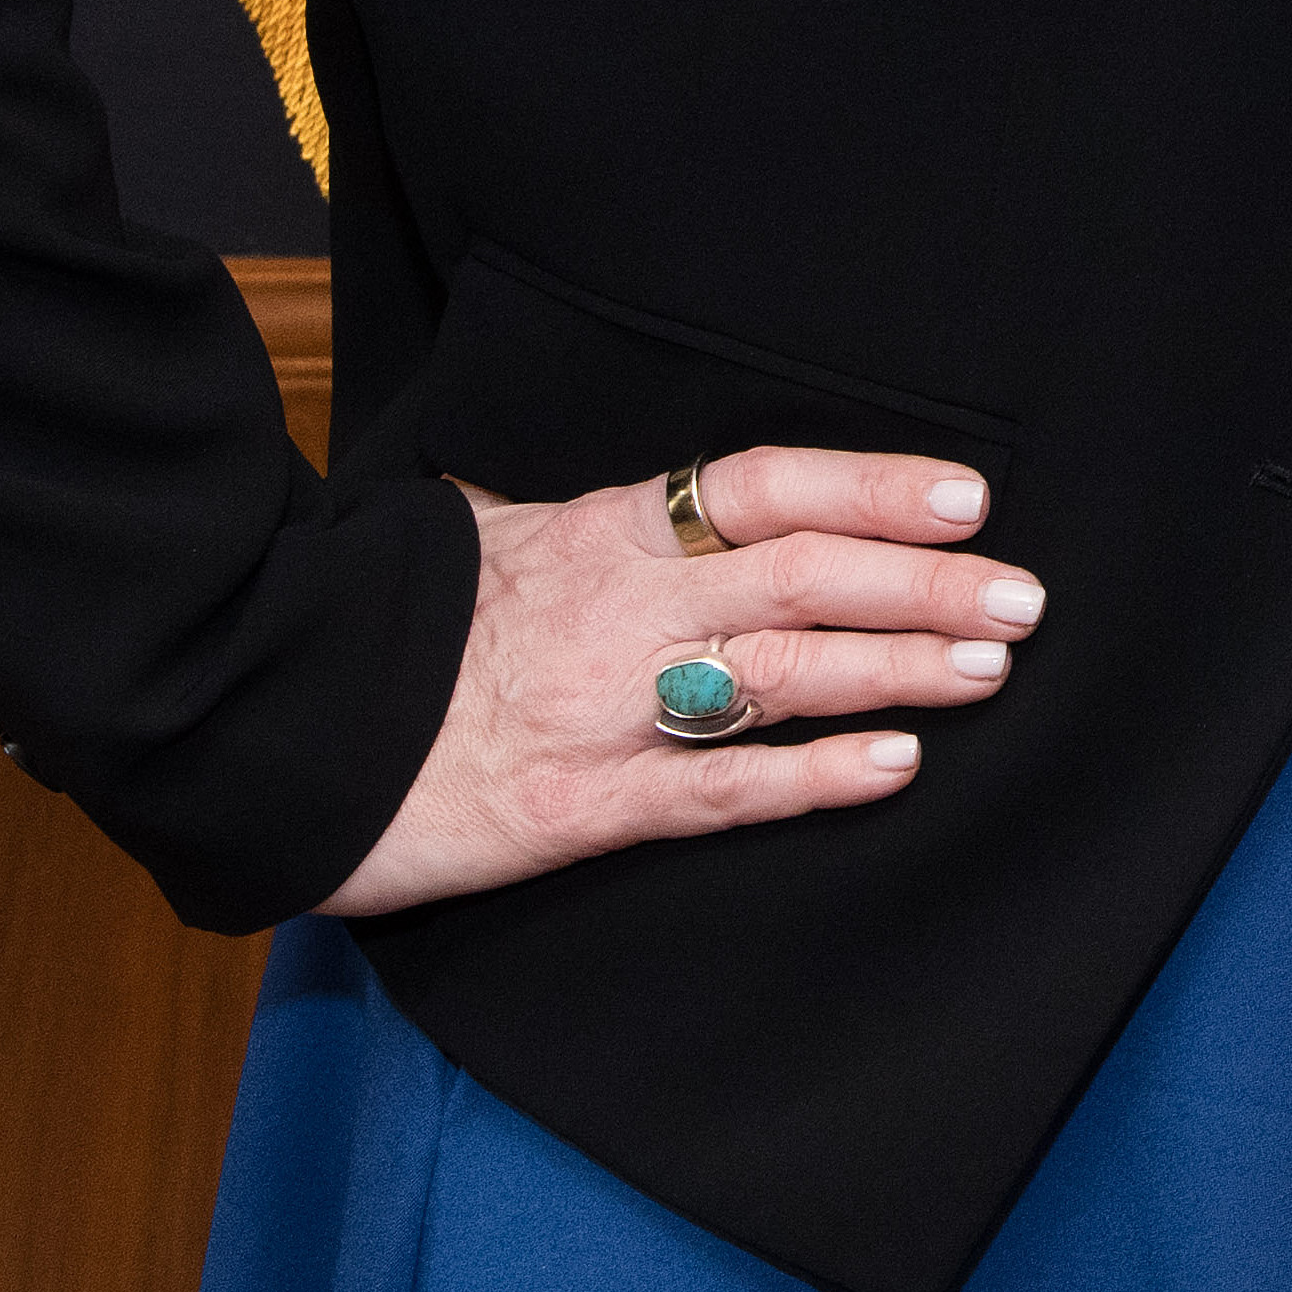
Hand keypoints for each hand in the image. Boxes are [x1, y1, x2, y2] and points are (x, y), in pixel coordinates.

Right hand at [319, 444, 1036, 918]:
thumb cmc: (387, 627)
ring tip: (986, 671)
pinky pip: (716, 789)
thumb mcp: (483, 538)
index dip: (877, 487)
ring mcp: (603, 708)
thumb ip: (578, 517)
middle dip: (925, 586)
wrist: (267, 718)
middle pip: (804, 580)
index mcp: (601, 532)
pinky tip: (891, 767)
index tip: (970, 497)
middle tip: (1024, 599)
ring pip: (779, 678)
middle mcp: (618, 609)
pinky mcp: (577, 805)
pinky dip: (810, 778)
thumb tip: (659, 493)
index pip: (766, 489)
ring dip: (895, 671)